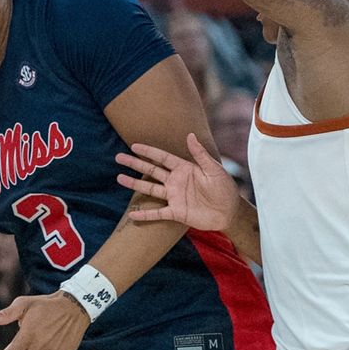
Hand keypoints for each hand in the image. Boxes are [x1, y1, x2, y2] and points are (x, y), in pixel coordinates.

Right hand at [116, 134, 238, 230]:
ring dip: (134, 184)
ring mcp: (174, 197)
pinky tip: (132, 214)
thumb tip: (190, 135)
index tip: (134, 146)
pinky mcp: (176, 212)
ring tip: (119, 178)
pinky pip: (157, 213)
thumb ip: (200, 154)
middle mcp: (175, 181)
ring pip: (150, 189)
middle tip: (118, 157)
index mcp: (184, 169)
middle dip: (135, 164)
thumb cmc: (224, 188)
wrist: (229, 211)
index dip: (148, 152)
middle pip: (151, 171)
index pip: (162, 158)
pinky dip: (145, 214)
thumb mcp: (214, 169)